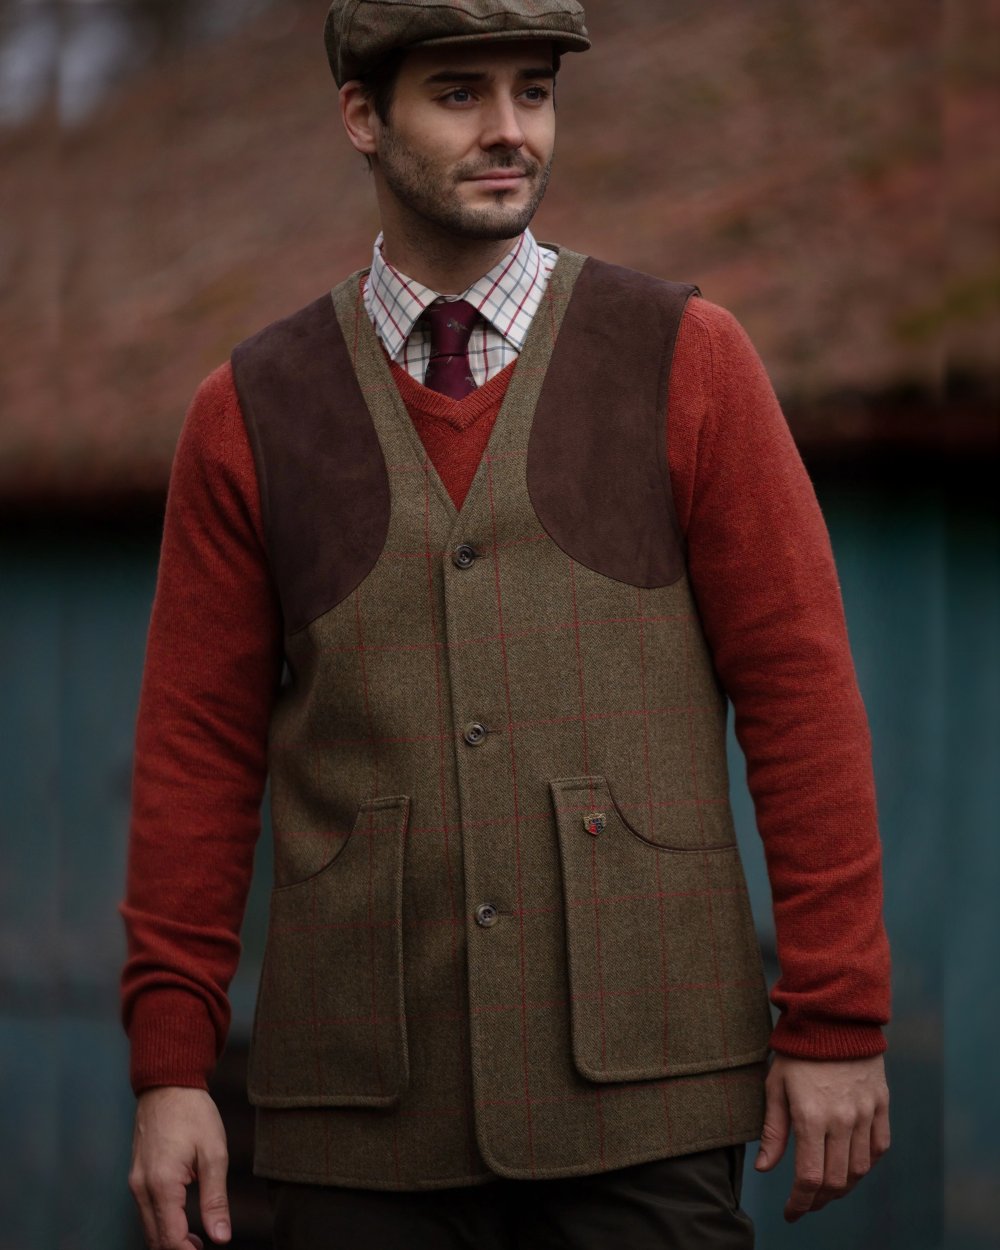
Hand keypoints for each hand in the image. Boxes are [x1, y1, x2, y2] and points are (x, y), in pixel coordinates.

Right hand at [128, 1086, 231, 1249]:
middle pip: (154, 1239)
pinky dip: (161, 1224)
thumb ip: (215, 1199)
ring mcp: (135, 1183)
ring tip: (197, 1240)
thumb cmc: (193, 1114)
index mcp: (161, 1184)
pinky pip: (145, 1212)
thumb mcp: (214, 1154)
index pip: (170, 1239)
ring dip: (169, 1240)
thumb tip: (221, 1237)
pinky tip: (182, 1221)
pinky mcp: (136, 1177)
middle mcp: (141, 1188)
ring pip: (148, 1228)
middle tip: (204, 1247)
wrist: (168, 1084)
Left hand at [754, 1053, 889, 1221]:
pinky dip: (866, 1164)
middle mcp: (842, 1120)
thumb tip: (765, 1169)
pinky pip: (879, 1147)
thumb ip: (773, 1130)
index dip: (800, 1203)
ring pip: (860, 1169)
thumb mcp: (775, 1085)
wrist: (834, 1016)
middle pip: (836, 1180)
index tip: (791, 1212)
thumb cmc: (797, 1050)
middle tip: (807, 1203)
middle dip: (819, 1200)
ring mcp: (866, 1113)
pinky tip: (852, 1165)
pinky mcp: (881, 1105)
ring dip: (843, 1186)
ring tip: (827, 1189)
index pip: (810, 1177)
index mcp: (811, 1116)